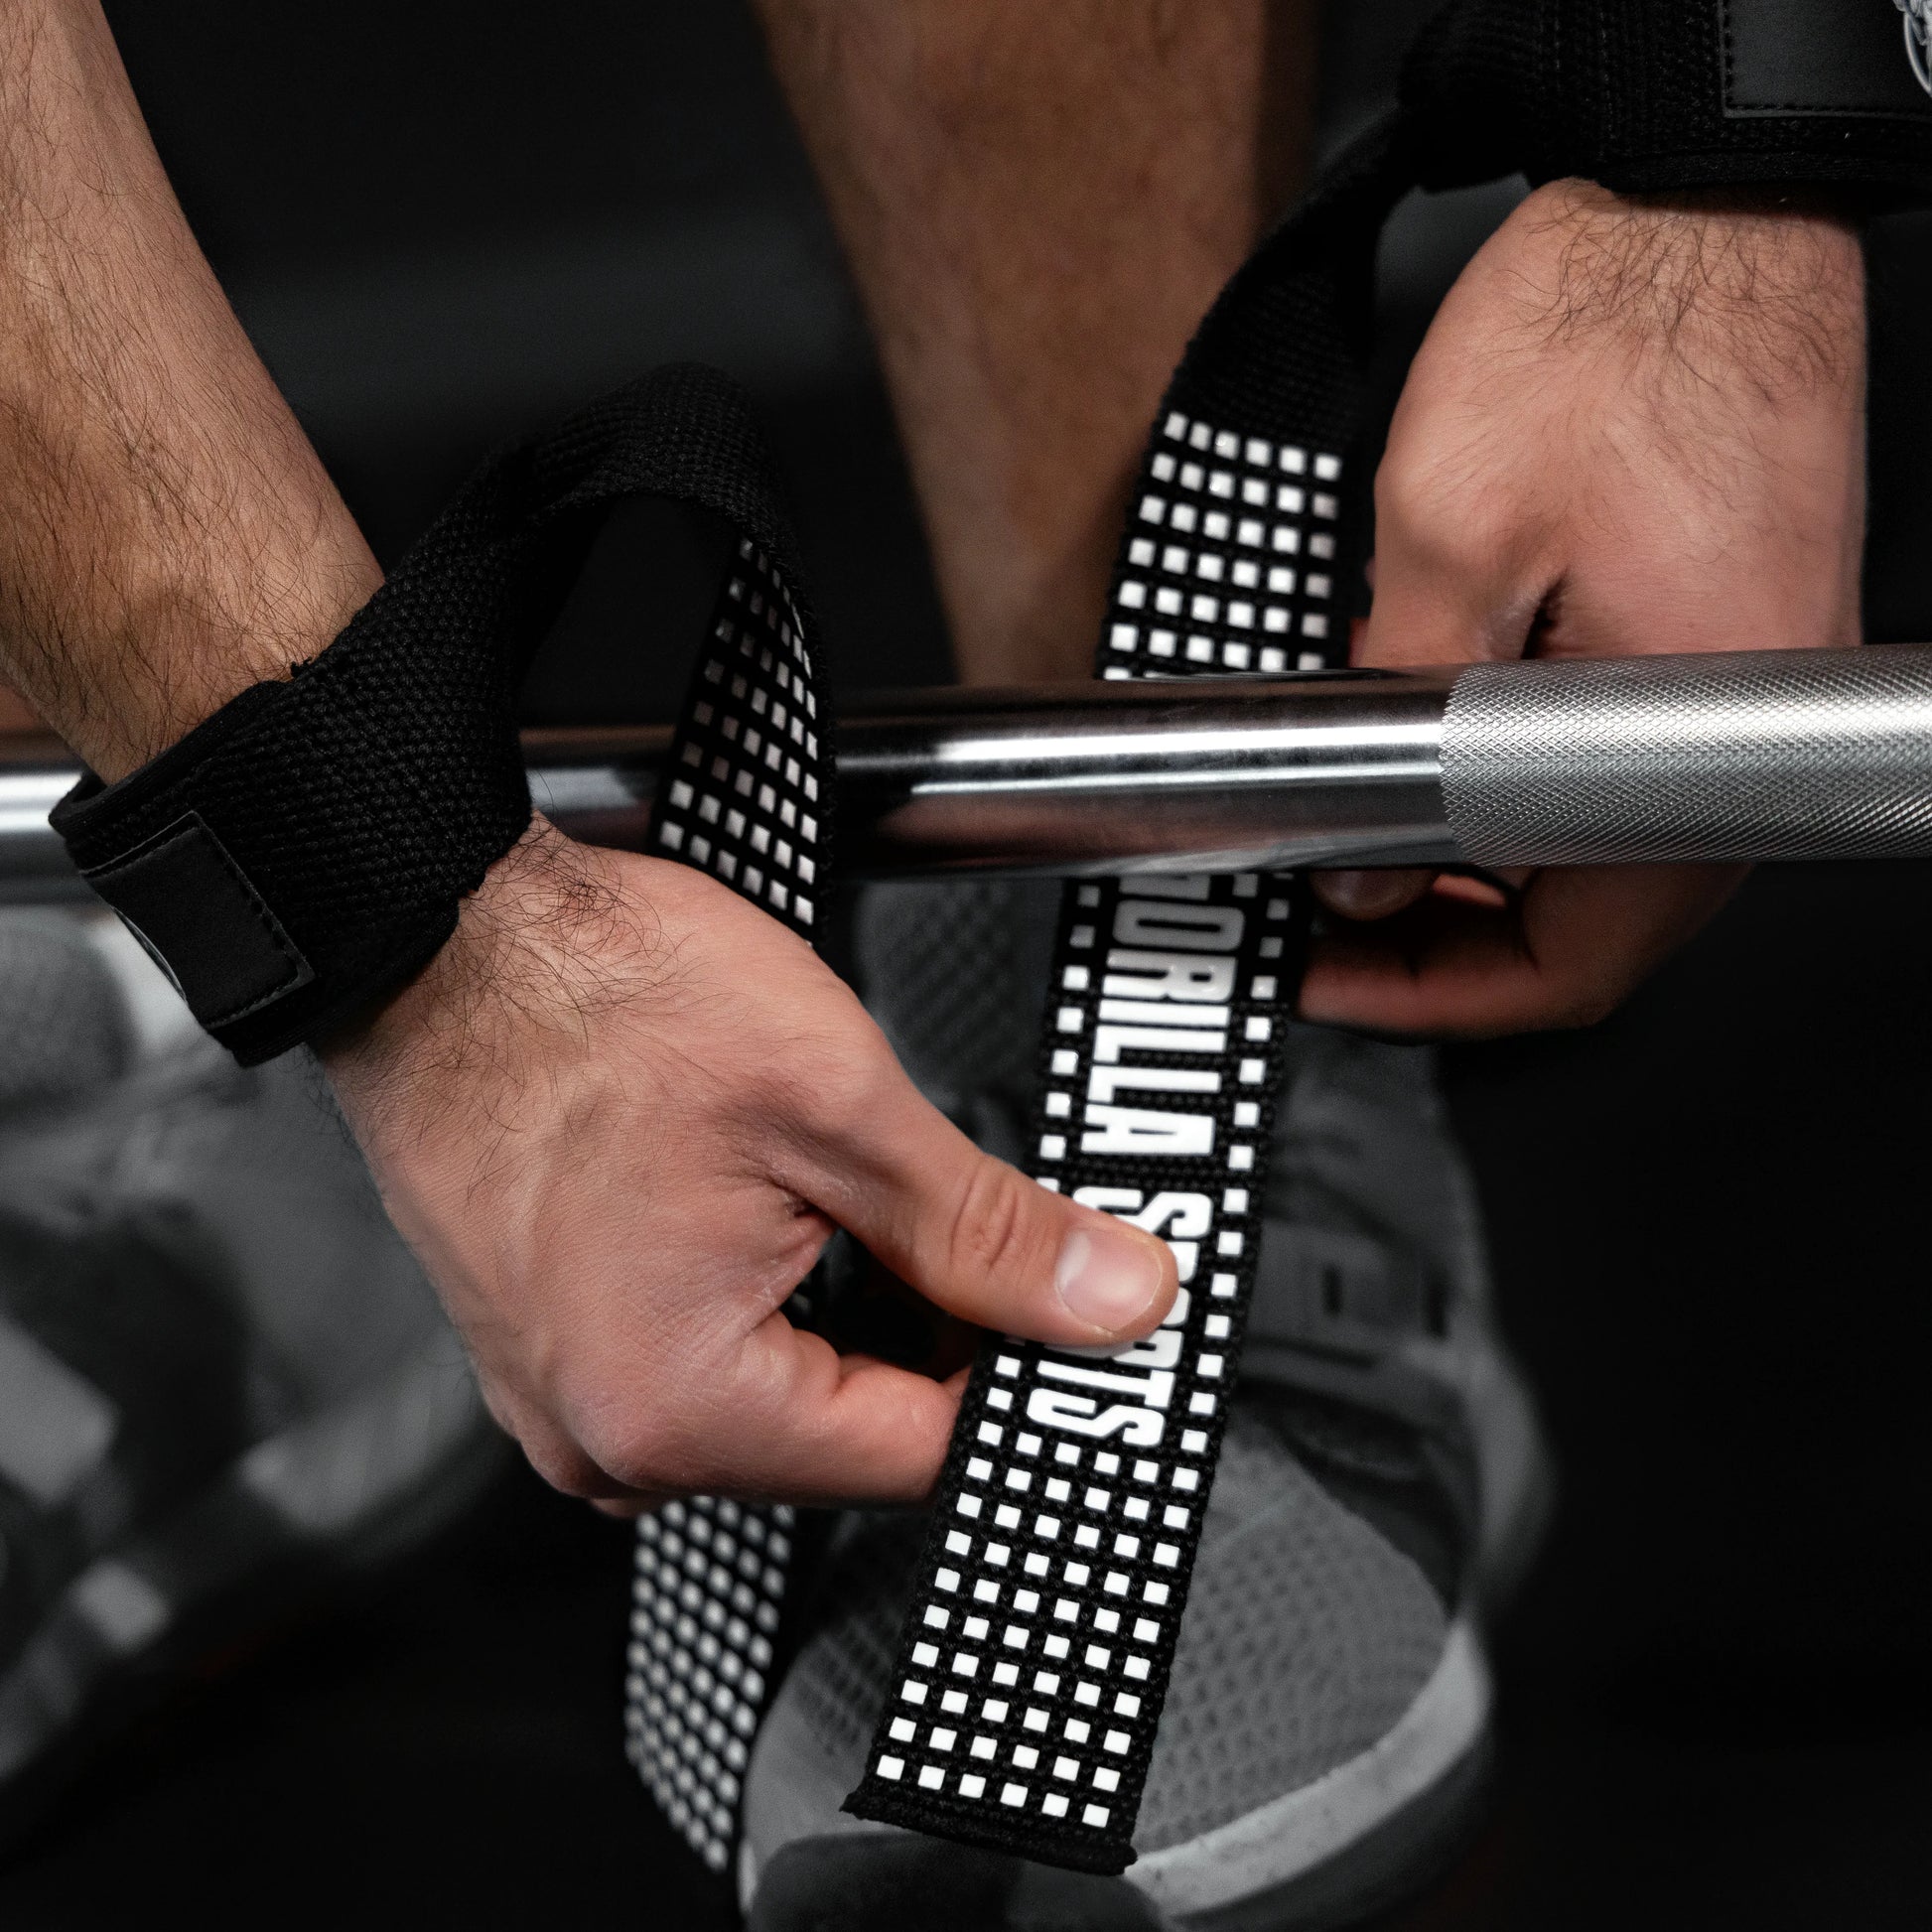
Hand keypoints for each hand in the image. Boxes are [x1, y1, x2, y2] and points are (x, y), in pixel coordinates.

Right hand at [321, 820, 1176, 1508]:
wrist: (441, 933)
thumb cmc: (590, 1000)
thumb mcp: (839, 1108)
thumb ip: (990, 1233)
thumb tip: (1110, 1300)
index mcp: (676, 1408)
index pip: (923, 1453)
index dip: (1024, 1371)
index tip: (1073, 1307)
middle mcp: (607, 1436)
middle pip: (853, 1430)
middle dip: (933, 1329)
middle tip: (959, 1207)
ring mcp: (570, 1392)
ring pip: (787, 1391)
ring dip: (852, 1303)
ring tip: (841, 1178)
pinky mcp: (557, 1344)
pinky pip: (708, 1358)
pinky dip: (775, 1294)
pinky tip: (775, 1200)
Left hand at [1299, 179, 1865, 1037]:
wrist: (1691, 206)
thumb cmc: (1605, 337)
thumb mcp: (1446, 542)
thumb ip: (1398, 722)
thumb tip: (1365, 857)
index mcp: (1694, 738)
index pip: (1574, 962)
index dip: (1434, 994)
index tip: (1335, 974)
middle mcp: (1743, 730)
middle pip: (1587, 918)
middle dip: (1445, 931)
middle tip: (1335, 904)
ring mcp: (1742, 682)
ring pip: (1595, 842)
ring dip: (1477, 854)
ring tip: (1365, 823)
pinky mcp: (1720, 631)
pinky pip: (1613, 755)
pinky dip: (1518, 775)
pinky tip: (1440, 742)